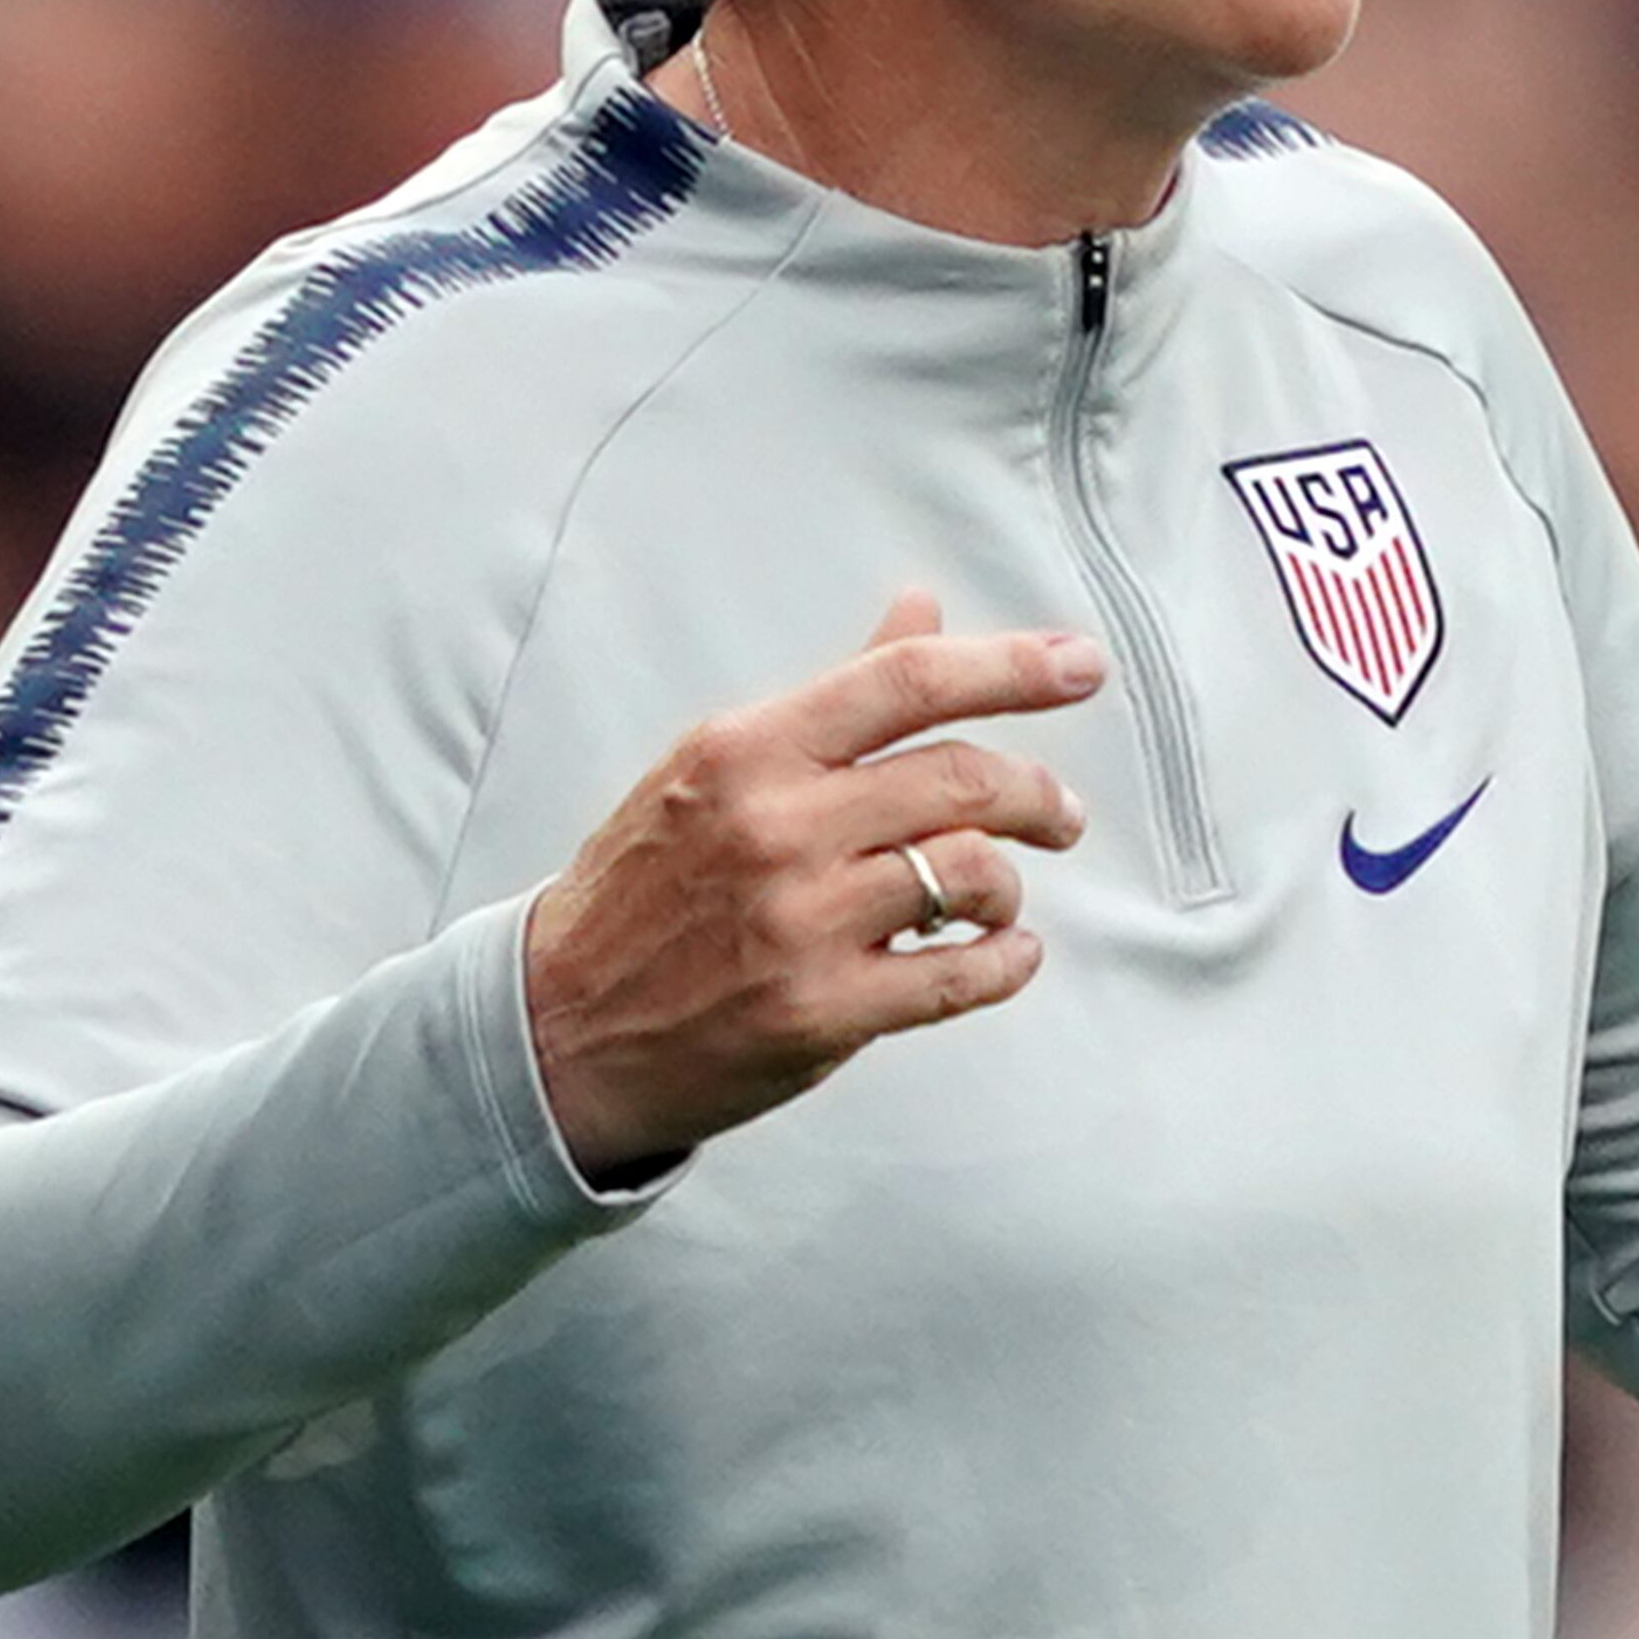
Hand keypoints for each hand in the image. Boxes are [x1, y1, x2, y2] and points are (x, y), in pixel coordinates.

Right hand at [523, 594, 1098, 1182]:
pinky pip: (960, 977)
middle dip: (1037, 793)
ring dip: (1011, 883)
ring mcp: (799, 923)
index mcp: (749, 751)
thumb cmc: (646, 889)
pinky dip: (1007, 963)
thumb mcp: (715, 769)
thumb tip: (921, 611)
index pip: (906, 680)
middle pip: (961, 777)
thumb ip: (833, 698)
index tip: (1081, 665)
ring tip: (1000, 896)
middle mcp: (776, 827)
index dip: (1011, 665)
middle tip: (1062, 814)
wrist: (557, 1028)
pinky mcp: (820, 1013)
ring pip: (971, 873)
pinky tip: (1007, 955)